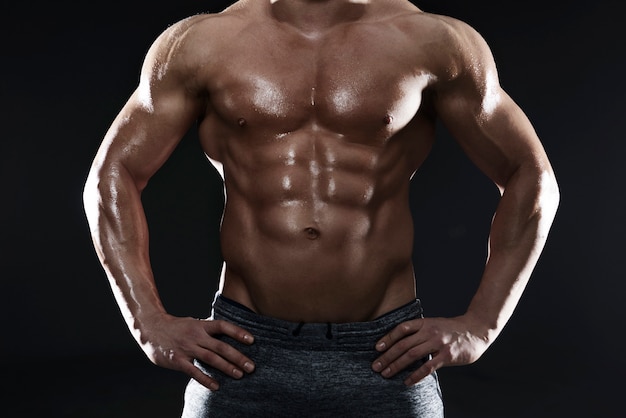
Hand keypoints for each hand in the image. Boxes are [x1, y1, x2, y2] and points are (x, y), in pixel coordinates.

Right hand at [137, 313, 254, 389]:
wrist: (150, 329)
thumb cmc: (176, 327)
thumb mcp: (193, 323)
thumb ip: (209, 329)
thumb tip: (228, 333)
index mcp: (201, 325)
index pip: (223, 326)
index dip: (238, 332)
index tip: (252, 340)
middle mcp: (196, 335)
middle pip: (220, 346)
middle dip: (238, 356)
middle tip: (251, 366)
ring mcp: (186, 348)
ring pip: (210, 358)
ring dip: (226, 367)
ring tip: (240, 375)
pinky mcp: (177, 360)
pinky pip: (194, 371)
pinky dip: (205, 379)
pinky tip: (216, 386)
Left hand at [371, 316, 489, 385]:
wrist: (476, 330)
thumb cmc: (452, 329)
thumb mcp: (434, 324)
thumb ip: (419, 332)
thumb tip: (399, 343)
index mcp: (424, 323)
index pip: (401, 329)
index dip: (388, 338)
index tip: (376, 348)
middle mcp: (429, 332)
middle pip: (403, 344)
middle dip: (387, 356)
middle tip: (376, 366)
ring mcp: (438, 343)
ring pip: (412, 355)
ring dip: (396, 365)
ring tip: (386, 374)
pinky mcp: (447, 356)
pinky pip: (428, 367)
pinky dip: (415, 375)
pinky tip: (407, 381)